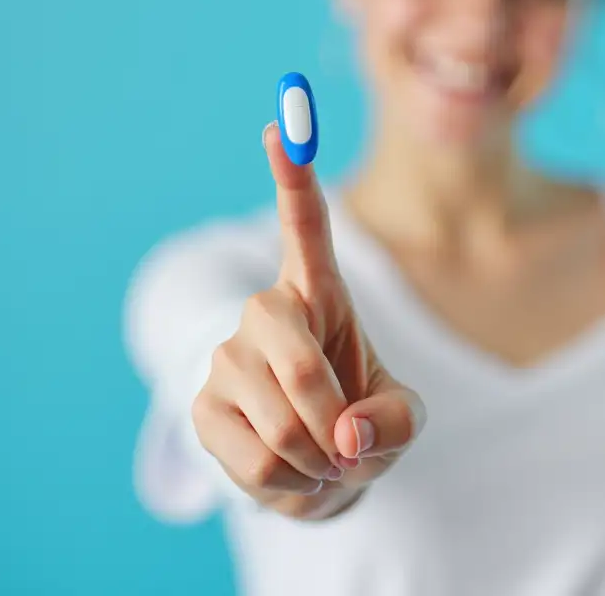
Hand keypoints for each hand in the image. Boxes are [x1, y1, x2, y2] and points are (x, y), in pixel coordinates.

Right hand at [190, 122, 425, 518]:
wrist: (320, 474)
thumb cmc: (365, 426)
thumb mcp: (403, 421)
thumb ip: (395, 422)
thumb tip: (346, 436)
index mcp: (321, 293)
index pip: (307, 226)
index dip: (294, 174)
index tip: (282, 120)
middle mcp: (267, 313)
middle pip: (296, 363)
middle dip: (333, 419)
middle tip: (349, 446)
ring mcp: (229, 358)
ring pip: (281, 421)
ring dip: (319, 458)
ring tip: (323, 457)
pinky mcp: (202, 408)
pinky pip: (257, 460)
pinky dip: (292, 485)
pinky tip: (293, 472)